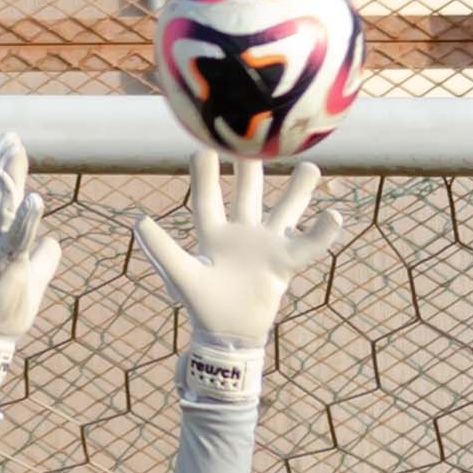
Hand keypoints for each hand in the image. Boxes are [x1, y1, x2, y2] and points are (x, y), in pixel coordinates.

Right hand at [0, 135, 61, 347]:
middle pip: (0, 197)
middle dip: (3, 167)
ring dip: (11, 182)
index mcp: (4, 236)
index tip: (9, 141)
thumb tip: (52, 240)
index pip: (5, 197)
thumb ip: (45, 254)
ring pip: (5, 212)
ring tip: (16, 155)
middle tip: (7, 137)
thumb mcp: (38, 273)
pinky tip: (36, 199)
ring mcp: (0, 252)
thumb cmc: (15, 302)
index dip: (7, 170)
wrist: (2, 331)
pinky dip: (29, 219)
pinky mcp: (8, 268)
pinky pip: (21, 239)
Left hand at [133, 151, 334, 378]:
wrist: (229, 336)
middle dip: (250, 168)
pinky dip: (321, 233)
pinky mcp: (284, 262)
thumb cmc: (202, 307)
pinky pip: (307, 245)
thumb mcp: (181, 276)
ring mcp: (265, 245)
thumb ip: (163, 249)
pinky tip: (334, 215)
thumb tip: (138, 220)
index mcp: (213, 234)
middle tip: (256, 136)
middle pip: (248, 193)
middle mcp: (241, 233)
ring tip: (311, 167)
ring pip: (284, 210)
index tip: (204, 147)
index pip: (207, 199)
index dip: (205, 175)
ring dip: (298, 191)